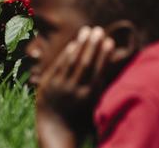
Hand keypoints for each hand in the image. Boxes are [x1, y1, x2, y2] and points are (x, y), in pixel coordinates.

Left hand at [36, 27, 113, 143]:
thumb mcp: (92, 103)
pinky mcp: (48, 83)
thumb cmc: (79, 116)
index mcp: (89, 96)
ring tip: (87, 30)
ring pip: (72, 61)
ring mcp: (60, 86)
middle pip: (86, 63)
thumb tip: (106, 63)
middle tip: (99, 30)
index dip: (104, 54)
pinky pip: (59, 65)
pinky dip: (66, 53)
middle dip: (93, 45)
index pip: (98, 70)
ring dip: (80, 44)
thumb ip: (98, 85)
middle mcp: (75, 90)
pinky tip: (73, 43)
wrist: (55, 128)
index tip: (110, 40)